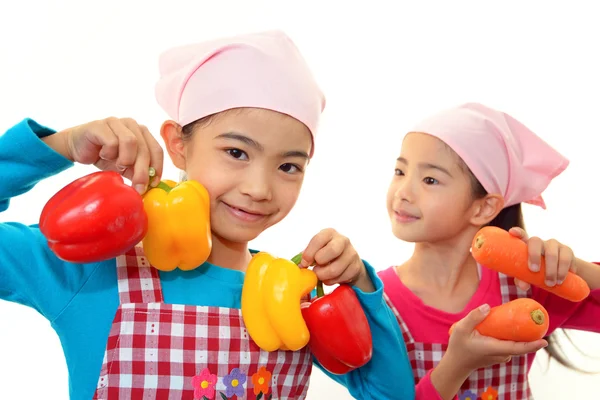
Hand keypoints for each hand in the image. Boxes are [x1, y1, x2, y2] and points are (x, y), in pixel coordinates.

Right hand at [43, 117, 163, 193]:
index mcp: (142, 133)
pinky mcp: (101, 125)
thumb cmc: (104, 155)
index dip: (157, 167)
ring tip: (117, 164)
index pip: (156, 150)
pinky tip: (102, 154)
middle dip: (142, 171)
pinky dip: (108, 153)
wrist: (76, 147)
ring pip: (131, 142)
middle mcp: (132, 125)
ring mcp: (117, 122)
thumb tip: (151, 184)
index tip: (153, 183)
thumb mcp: (124, 167)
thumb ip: (137, 171)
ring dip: (125, 159)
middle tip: (138, 187)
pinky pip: (112, 142)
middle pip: (144, 148)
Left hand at [300, 228, 374, 291]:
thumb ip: (307, 255)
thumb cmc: (325, 254)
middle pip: (332, 250)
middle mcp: (342, 240)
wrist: (347, 261)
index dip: (309, 253)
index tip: (305, 262)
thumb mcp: (316, 249)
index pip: (318, 239)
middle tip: (315, 268)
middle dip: (320, 262)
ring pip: (335, 268)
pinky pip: (341, 278)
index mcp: (329, 233)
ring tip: (320, 275)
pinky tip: (328, 278)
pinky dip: (331, 281)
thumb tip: (299, 265)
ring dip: (324, 275)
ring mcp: (351, 253)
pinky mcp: (356, 267)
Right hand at [447, 304, 547, 371]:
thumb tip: (488, 307)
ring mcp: (501, 356)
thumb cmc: (459, 347)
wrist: (457, 364)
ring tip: (524, 320)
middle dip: (531, 336)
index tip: (544, 341)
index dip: (532, 345)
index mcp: (494, 348)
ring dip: (521, 335)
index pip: (517, 348)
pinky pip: (510, 346)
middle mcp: (501, 354)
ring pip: (515, 345)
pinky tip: (511, 327)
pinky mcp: (499, 355)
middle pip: (520, 346)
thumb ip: (474, 317)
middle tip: (536, 320)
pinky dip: (514, 337)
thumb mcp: (461, 329)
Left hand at [509, 227, 575, 290]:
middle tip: (534, 271)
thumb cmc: (538, 271)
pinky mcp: (568, 251)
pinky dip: (564, 271)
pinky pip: (567, 259)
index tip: (512, 232)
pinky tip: (562, 279)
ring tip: (551, 283)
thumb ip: (523, 279)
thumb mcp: (528, 275)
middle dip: (534, 256)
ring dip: (552, 270)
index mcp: (527, 246)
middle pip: (536, 242)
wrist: (561, 271)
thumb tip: (523, 286)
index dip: (517, 232)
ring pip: (553, 253)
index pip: (521, 235)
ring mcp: (555, 245)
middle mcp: (541, 242)